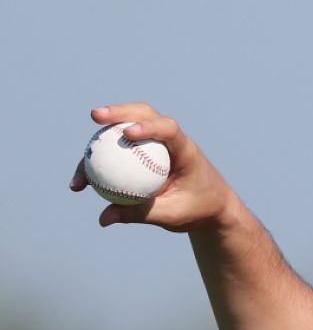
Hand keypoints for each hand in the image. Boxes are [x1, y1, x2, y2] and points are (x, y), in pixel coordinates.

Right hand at [70, 104, 238, 230]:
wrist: (211, 207)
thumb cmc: (198, 209)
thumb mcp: (172, 215)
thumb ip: (140, 214)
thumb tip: (103, 218)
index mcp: (186, 151)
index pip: (170, 130)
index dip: (149, 126)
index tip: (127, 133)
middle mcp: (172, 141)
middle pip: (145, 114)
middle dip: (119, 111)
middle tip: (94, 116)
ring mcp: (158, 143)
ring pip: (128, 126)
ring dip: (104, 132)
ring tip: (84, 153)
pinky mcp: (147, 151)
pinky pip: (122, 149)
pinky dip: (104, 158)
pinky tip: (84, 178)